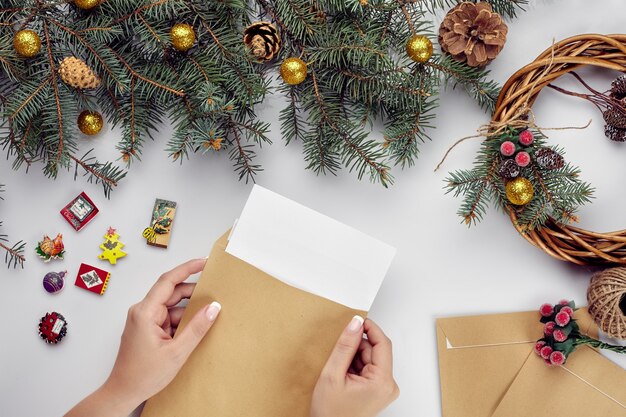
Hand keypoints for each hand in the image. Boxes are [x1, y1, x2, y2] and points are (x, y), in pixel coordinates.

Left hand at [65, 258, 220, 416]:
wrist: (123, 392)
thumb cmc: (142, 376)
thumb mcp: (176, 352)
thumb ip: (197, 328)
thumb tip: (213, 308)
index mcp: (145, 312)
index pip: (168, 281)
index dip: (187, 268)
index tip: (203, 262)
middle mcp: (142, 311)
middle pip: (172, 292)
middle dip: (193, 293)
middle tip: (214, 292)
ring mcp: (144, 319)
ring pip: (172, 306)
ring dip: (188, 311)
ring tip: (206, 316)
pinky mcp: (147, 328)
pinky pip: (168, 317)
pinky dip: (181, 321)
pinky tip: (193, 329)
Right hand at [310, 317, 398, 416]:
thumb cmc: (331, 414)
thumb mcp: (333, 374)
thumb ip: (345, 346)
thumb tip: (355, 324)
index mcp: (382, 382)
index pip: (382, 343)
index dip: (370, 328)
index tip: (357, 320)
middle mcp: (388, 385)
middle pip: (376, 350)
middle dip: (357, 347)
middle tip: (339, 357)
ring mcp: (384, 388)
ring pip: (371, 358)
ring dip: (355, 357)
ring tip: (340, 371)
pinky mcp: (378, 390)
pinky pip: (369, 367)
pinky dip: (356, 366)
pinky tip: (344, 376)